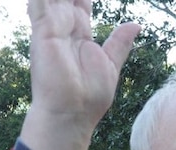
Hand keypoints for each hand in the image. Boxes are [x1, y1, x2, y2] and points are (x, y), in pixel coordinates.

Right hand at [22, 0, 140, 149]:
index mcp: (81, 35)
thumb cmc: (90, 97)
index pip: (81, 3)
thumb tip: (135, 24)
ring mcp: (52, 29)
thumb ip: (119, 43)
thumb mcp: (110, 64)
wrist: (73, 113)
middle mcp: (64, 29)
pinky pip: (40, 4)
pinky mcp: (43, 32)